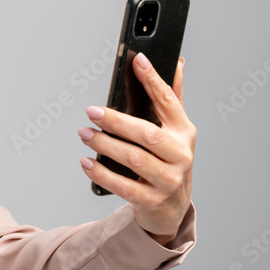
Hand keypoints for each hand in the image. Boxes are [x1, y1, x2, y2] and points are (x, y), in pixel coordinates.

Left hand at [78, 53, 195, 243]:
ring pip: (134, 159)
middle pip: (147, 134)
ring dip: (105, 145)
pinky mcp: (152, 200)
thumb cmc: (168, 161)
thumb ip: (172, 99)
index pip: (169, 101)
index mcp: (185, 132)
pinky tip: (85, 162)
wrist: (172, 208)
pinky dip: (101, 173)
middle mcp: (181, 155)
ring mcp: (168, 180)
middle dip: (117, 121)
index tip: (138, 60)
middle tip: (91, 111)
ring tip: (84, 134)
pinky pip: (123, 186)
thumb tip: (177, 62)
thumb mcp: (175, 132)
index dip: (154, 80)